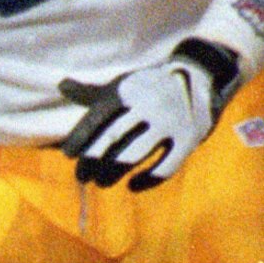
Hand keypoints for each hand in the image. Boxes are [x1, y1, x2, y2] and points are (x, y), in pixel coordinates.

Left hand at [59, 40, 239, 189]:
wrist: (201, 76)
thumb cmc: (148, 88)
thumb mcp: (122, 87)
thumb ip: (91, 93)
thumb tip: (62, 85)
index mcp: (128, 93)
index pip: (96, 118)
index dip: (78, 139)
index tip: (68, 154)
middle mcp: (148, 105)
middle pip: (112, 138)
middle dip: (91, 161)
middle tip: (82, 177)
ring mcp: (170, 122)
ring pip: (134, 155)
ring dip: (112, 173)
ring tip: (101, 182)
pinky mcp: (189, 137)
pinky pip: (165, 166)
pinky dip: (147, 180)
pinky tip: (132, 186)